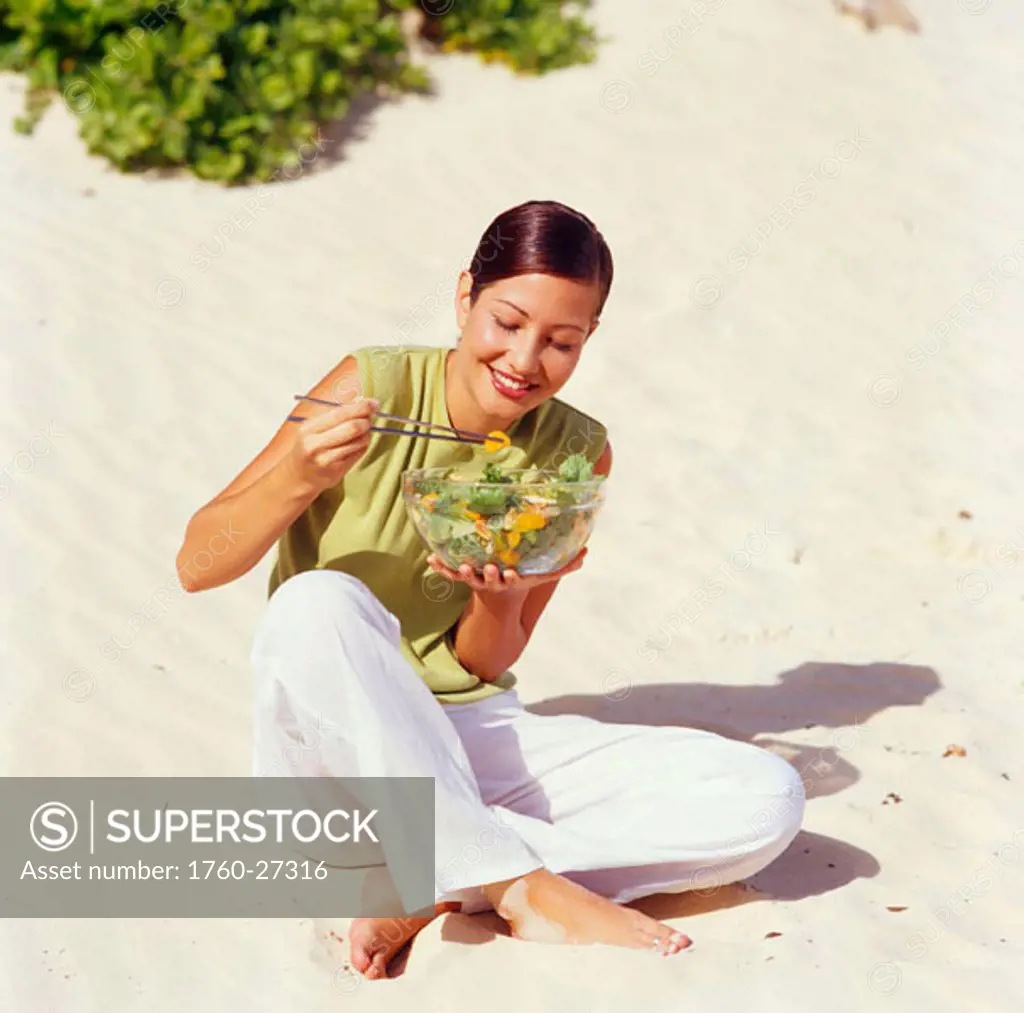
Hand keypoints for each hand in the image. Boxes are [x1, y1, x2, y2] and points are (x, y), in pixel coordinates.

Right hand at [285, 395, 377, 492]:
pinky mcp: (337, 470)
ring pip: (359, 441)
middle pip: (352, 428)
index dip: (360, 407)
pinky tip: (357, 443)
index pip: (340, 414)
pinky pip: (359, 452)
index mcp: (309, 428)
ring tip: (362, 432)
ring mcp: (327, 459)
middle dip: (366, 421)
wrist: (298, 476)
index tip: (373, 403)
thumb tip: (362, 404)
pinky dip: (363, 445)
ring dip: (366, 434)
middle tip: (370, 418)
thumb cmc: (308, 447)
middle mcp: (316, 444)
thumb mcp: (313, 428)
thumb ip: (334, 416)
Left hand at [426, 548, 588, 593]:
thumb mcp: (543, 575)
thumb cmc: (523, 579)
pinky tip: (431, 559)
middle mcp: (493, 582)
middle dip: (488, 575)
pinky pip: (449, 573)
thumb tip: (586, 553)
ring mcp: (476, 580)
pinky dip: (440, 567)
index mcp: (511, 580)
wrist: (499, 597)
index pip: (512, 579)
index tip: (511, 573)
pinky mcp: (463, 577)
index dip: (511, 577)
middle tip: (488, 568)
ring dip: (462, 572)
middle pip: (489, 580)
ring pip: (467, 577)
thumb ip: (564, 566)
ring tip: (459, 565)